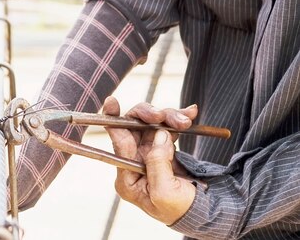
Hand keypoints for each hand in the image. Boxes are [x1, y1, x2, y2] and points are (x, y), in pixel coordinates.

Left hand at [103, 97, 197, 224]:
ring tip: (186, 119)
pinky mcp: (163, 147)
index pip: (117, 143)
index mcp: (126, 176)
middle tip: (164, 115)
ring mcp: (148, 153)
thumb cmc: (179, 208)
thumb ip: (158, 163)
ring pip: (151, 123)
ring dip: (169, 117)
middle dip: (149, 115)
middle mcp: (134, 161)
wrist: (203, 214)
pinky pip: (167, 126)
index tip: (112, 102)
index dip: (113, 120)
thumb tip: (159, 134)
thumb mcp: (164, 193)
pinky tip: (190, 113)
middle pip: (133, 126)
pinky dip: (178, 118)